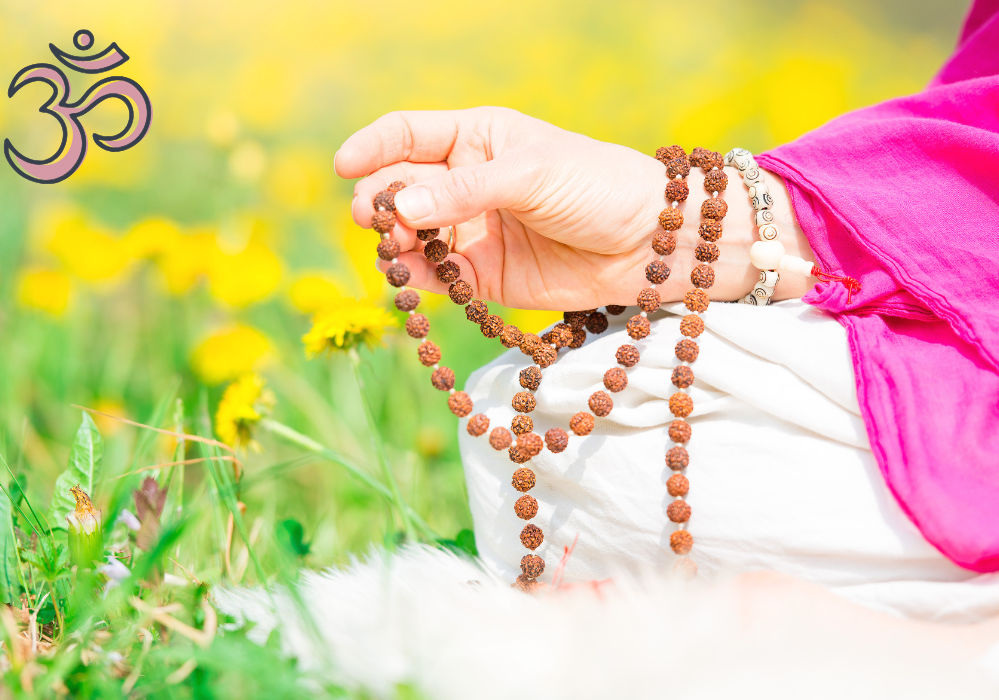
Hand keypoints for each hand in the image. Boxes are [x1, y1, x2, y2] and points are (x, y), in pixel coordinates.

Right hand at [335, 107, 813, 309]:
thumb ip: (464, 191)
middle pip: (401, 189)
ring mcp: (473, 230)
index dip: (371, 148)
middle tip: (380, 221)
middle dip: (382, 203)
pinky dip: (420, 281)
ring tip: (396, 250)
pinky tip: (411, 281)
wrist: (653, 243)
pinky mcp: (485, 277)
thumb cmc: (599, 185)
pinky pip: (438, 278)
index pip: (407, 134)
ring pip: (412, 237)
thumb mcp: (531, 173)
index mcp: (478, 138)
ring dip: (395, 244)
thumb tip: (399, 207)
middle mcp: (467, 183)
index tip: (345, 168)